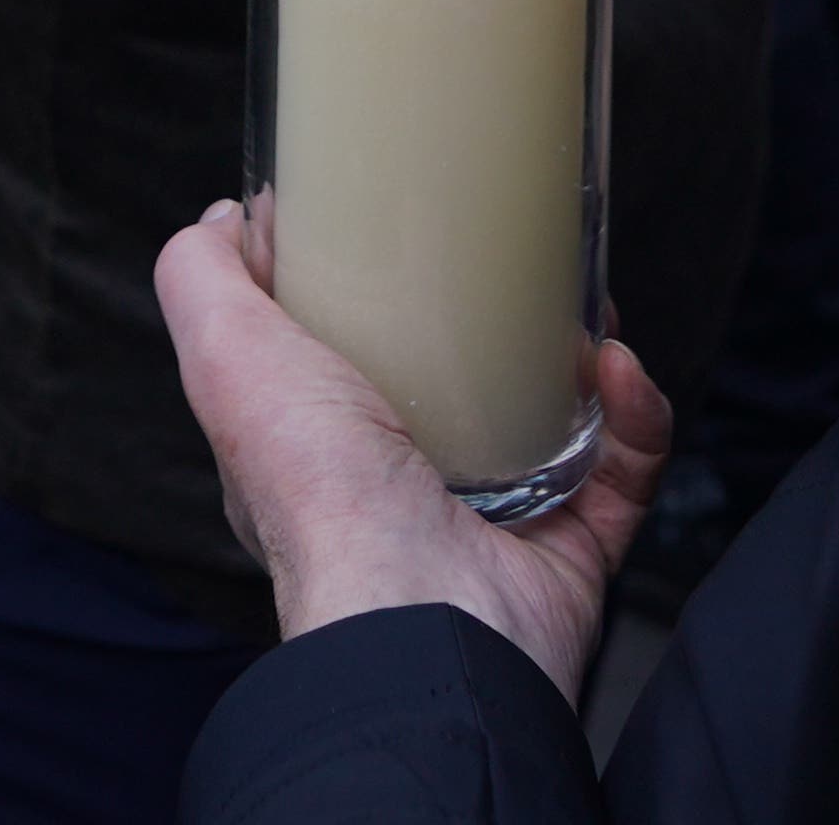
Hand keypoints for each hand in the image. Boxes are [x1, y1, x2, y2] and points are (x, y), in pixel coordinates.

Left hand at [157, 199, 670, 688]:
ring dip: (581, 356)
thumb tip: (223, 218)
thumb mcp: (228, 362)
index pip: (345, 361)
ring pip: (553, 419)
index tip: (412, 228)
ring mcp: (493, 523)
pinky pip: (622, 470)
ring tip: (589, 309)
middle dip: (502, 318)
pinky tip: (619, 370)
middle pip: (462, 384)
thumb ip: (204, 281)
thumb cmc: (323, 497)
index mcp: (321, 453)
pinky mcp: (571, 546)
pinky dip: (635, 418)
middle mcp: (403, 491)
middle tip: (526, 263)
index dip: (378, 292)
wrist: (430, 620)